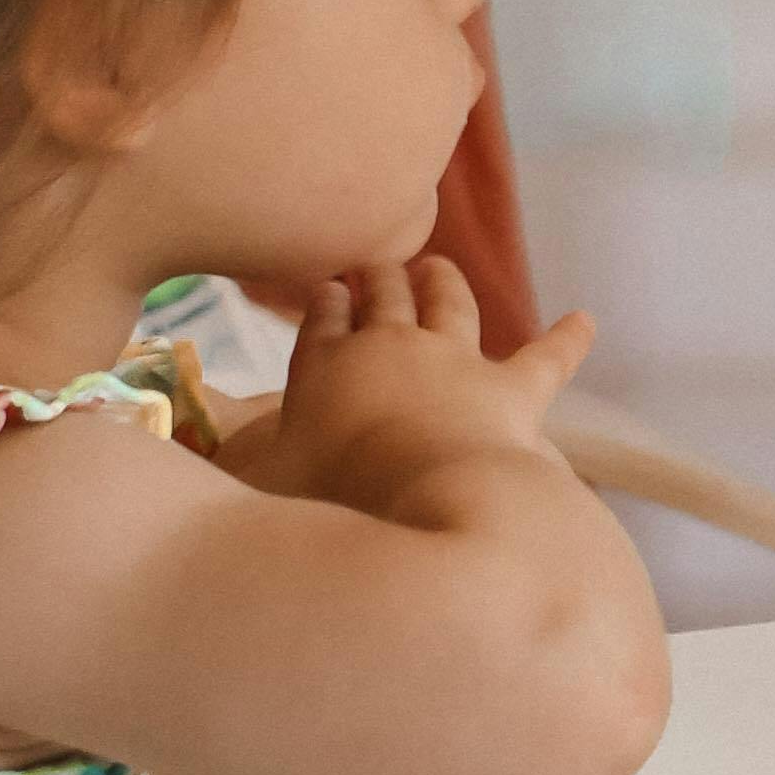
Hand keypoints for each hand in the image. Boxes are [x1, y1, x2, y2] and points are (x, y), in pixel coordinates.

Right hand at [226, 257, 594, 522]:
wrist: (431, 508)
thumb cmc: (333, 506)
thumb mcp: (254, 491)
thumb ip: (227, 474)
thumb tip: (187, 474)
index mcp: (324, 367)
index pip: (322, 320)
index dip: (325, 303)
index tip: (327, 288)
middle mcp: (390, 348)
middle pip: (381, 297)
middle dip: (376, 278)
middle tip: (372, 267)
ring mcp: (455, 362)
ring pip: (449, 303)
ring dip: (442, 281)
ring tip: (436, 266)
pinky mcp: (514, 391)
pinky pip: (546, 358)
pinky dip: (567, 340)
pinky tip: (587, 321)